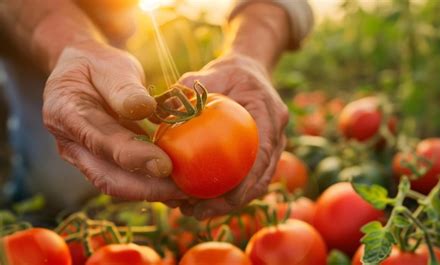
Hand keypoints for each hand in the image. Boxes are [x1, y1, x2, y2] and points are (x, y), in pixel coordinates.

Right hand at [43, 41, 186, 202]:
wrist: (81, 71)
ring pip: (117, 184)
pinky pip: (125, 180)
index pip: (102, 142)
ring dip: (152, 192)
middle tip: (184, 190)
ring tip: (186, 192)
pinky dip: (150, 185)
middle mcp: (70, 143)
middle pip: (107, 177)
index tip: (166, 165)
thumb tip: (144, 109)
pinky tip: (177, 186)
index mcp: (66, 113)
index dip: (134, 156)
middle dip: (147, 189)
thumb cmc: (98, 65)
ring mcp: (84, 157)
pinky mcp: (101, 163)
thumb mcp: (110, 66)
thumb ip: (124, 88)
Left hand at [177, 53, 288, 218]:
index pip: (263, 153)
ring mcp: (272, 146)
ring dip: (229, 203)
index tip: (226, 199)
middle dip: (233, 202)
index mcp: (270, 113)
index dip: (248, 180)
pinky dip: (227, 192)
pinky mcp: (261, 154)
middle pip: (261, 177)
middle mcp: (276, 134)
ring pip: (255, 183)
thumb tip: (156, 111)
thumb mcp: (209, 75)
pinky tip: (200, 200)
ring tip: (195, 213)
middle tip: (199, 213)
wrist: (249, 72)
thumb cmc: (228, 73)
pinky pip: (248, 178)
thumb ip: (186, 91)